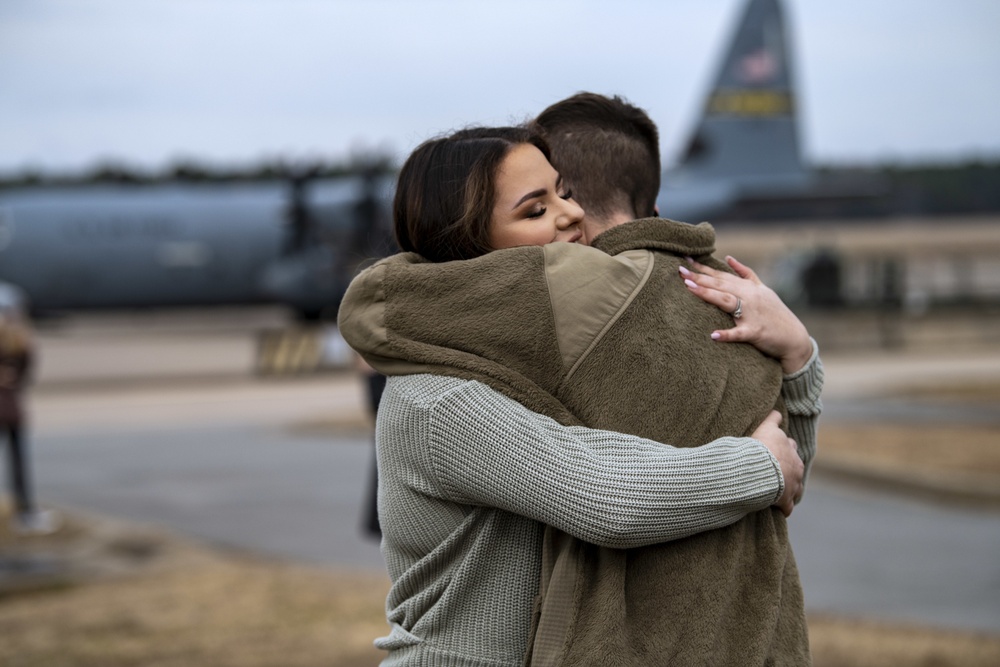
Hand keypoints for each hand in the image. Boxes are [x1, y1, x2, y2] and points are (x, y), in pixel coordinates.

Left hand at [679, 255, 812, 373]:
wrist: (795, 339)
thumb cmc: (776, 315)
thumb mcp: (763, 290)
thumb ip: (746, 274)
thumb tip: (729, 257)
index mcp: (748, 288)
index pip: (721, 275)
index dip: (703, 268)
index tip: (685, 260)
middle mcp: (750, 297)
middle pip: (720, 285)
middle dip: (699, 277)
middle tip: (680, 271)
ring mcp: (753, 314)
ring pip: (727, 301)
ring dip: (708, 294)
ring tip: (689, 288)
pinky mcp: (756, 332)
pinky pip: (740, 333)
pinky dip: (727, 334)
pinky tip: (713, 335)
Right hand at [750, 410, 802, 516]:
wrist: (759, 468)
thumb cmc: (759, 447)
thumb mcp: (765, 427)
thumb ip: (772, 419)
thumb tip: (777, 412)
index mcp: (789, 448)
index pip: (790, 444)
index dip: (783, 447)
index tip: (777, 450)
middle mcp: (795, 465)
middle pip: (796, 465)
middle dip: (789, 467)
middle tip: (777, 469)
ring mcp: (793, 483)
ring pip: (796, 486)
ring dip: (789, 488)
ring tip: (778, 491)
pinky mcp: (786, 499)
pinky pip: (788, 506)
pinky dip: (784, 508)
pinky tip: (779, 509)